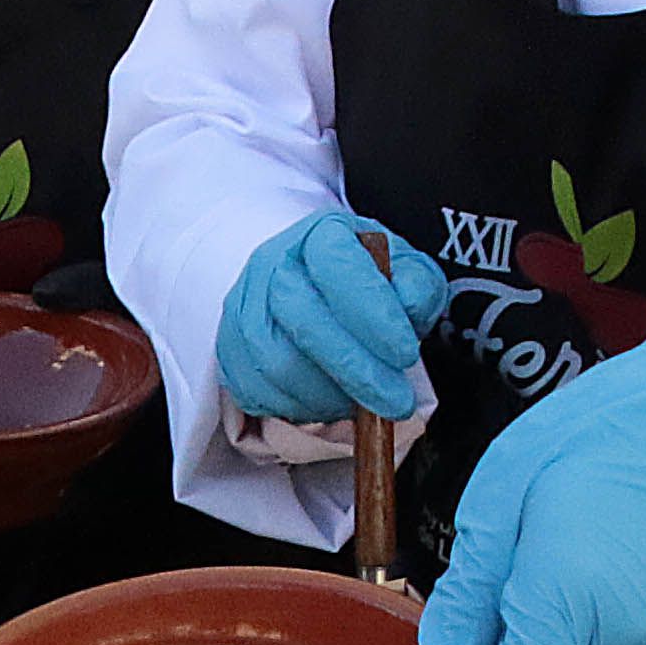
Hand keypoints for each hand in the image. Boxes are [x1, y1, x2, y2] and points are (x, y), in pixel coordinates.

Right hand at [215, 211, 444, 423]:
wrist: (311, 284)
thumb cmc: (364, 282)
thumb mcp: (405, 271)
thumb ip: (417, 286)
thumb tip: (409, 309)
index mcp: (320, 235)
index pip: (338, 269)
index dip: (372, 316)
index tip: (405, 354)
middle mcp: (272, 265)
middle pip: (302, 320)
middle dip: (355, 370)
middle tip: (395, 403)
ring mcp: (243, 307)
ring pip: (277, 363)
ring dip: (327, 396)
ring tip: (362, 405)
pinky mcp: (228, 349)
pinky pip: (256, 391)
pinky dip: (297, 409)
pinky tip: (327, 403)